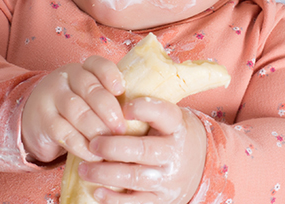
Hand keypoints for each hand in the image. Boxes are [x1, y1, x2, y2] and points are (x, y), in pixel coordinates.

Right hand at [22, 56, 126, 162]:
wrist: (35, 119)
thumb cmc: (76, 108)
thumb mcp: (89, 97)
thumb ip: (110, 99)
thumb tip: (143, 114)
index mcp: (82, 69)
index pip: (97, 64)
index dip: (110, 75)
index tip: (121, 90)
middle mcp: (65, 79)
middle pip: (89, 89)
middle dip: (108, 109)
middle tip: (121, 128)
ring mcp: (51, 98)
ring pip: (77, 111)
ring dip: (96, 129)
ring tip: (110, 143)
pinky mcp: (43, 121)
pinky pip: (65, 133)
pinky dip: (82, 146)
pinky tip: (93, 154)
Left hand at [79, 98, 206, 203]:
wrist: (201, 165)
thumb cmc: (171, 134)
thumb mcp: (168, 117)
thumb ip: (146, 110)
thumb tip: (107, 93)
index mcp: (177, 126)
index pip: (163, 114)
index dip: (143, 109)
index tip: (122, 108)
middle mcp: (175, 153)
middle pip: (143, 150)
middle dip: (114, 147)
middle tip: (92, 144)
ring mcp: (169, 179)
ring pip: (134, 178)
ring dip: (105, 174)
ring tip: (84, 169)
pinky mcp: (161, 200)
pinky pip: (135, 202)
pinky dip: (114, 199)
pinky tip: (97, 191)